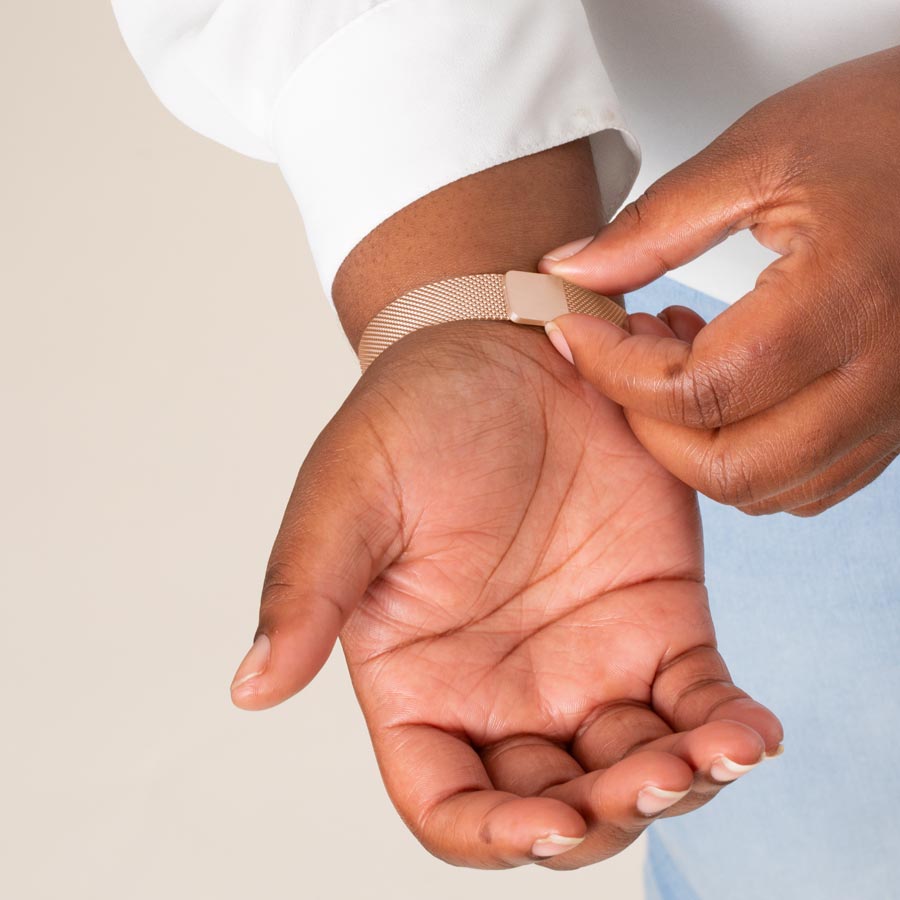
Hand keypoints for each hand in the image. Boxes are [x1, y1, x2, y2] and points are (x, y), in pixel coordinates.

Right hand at [229, 322, 781, 868]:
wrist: (504, 348)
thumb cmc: (412, 417)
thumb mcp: (345, 496)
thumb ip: (306, 592)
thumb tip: (249, 688)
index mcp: (419, 680)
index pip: (447, 802)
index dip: (494, 835)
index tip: (547, 821)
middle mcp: (503, 688)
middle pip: (557, 806)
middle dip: (607, 818)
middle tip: (651, 778)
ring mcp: (587, 660)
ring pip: (639, 770)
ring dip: (681, 786)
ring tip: (714, 754)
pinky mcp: (657, 618)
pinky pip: (699, 700)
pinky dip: (729, 730)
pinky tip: (749, 729)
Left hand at [541, 46, 899, 515]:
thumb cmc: (889, 130)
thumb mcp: (762, 155)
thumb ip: (656, 225)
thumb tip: (573, 272)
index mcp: (843, 302)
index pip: (694, 389)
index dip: (612, 370)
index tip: (576, 331)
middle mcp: (881, 375)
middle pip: (730, 466)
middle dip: (649, 425)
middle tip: (625, 355)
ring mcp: (896, 407)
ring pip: (767, 487)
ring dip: (695, 447)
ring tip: (675, 363)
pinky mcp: (899, 417)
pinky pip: (810, 482)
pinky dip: (747, 458)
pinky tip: (728, 389)